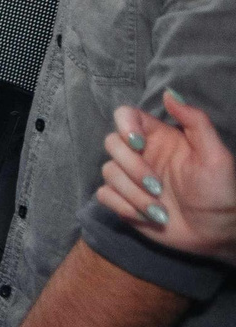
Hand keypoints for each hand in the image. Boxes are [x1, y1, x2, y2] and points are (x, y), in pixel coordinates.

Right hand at [96, 91, 235, 260]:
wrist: (217, 233)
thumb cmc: (221, 192)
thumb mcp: (215, 155)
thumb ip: (195, 121)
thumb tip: (169, 93)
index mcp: (160, 137)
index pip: (126, 115)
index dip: (124, 126)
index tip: (139, 146)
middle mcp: (141, 154)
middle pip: (111, 144)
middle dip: (132, 169)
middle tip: (158, 188)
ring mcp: (130, 178)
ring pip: (108, 173)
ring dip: (134, 195)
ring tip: (160, 211)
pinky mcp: (123, 201)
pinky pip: (104, 195)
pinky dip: (124, 207)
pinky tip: (148, 217)